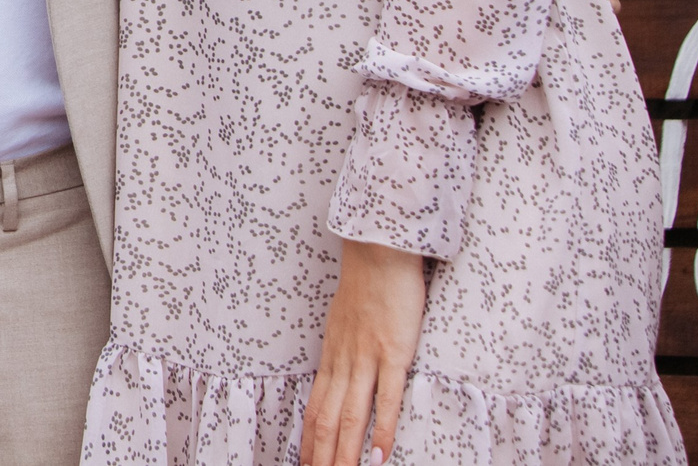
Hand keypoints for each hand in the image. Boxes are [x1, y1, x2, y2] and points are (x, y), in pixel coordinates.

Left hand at [302, 238, 425, 465]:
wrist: (377, 253)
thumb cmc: (366, 286)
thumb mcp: (344, 323)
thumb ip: (343, 349)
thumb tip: (341, 372)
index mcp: (331, 356)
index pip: (315, 408)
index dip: (309, 439)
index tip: (305, 463)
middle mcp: (343, 362)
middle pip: (328, 420)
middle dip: (322, 455)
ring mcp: (366, 358)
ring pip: (351, 416)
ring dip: (346, 454)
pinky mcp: (393, 352)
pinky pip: (386, 397)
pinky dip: (382, 430)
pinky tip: (381, 455)